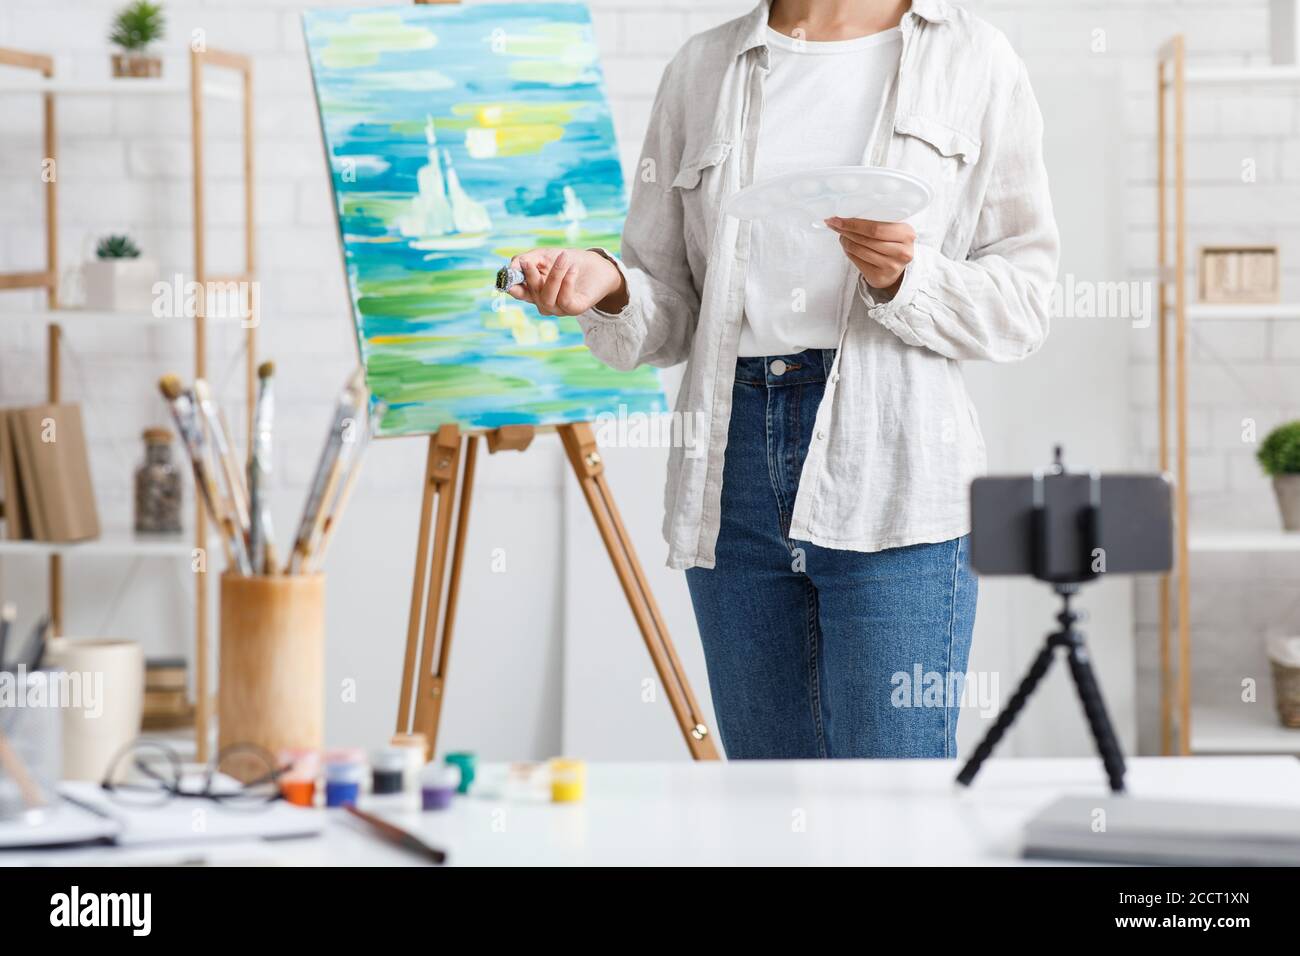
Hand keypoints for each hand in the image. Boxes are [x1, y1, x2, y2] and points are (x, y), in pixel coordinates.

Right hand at [505, 248, 626, 315]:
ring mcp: (559, 309)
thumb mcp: (545, 255)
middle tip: (531, 261)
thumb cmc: (569, 260)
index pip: (518, 292)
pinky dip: (567, 283)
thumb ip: (527, 259)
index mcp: (534, 290)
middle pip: (531, 295)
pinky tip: (573, 269)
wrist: (598, 266)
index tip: (509, 273)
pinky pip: (565, 300)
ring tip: (563, 257)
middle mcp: (544, 302)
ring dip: (554, 276)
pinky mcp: (574, 309)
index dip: (511, 285)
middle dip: (530, 277)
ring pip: (547, 298)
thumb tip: (512, 266)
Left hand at [824, 217, 915, 294]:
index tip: (838, 219)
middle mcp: (902, 251)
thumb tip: (845, 217)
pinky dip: (848, 252)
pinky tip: (847, 246)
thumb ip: (877, 222)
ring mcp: (891, 266)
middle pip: (866, 239)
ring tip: (841, 235)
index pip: (875, 228)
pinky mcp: (880, 277)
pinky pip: (857, 261)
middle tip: (834, 225)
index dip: (854, 224)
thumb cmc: (892, 244)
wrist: (898, 270)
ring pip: (859, 250)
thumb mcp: (893, 230)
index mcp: (906, 234)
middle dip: (847, 230)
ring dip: (845, 241)